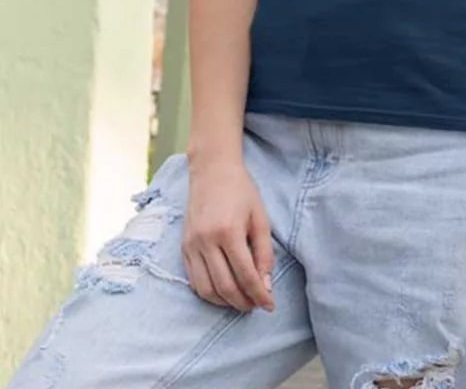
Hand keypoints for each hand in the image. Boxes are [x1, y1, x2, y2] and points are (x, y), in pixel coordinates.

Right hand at [181, 156, 274, 310]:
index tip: (269, 305)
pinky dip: (208, 293)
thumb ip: (264, 251)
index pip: (245, 274)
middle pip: (224, 286)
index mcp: (229, 232)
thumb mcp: (260, 217)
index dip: (258, 294)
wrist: (212, 172)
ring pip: (206, 289)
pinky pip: (194, 280)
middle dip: (242, 302)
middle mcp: (206, 241)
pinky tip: (222, 293)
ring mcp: (191, 246)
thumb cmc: (241, 191)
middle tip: (256, 306)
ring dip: (224, 302)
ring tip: (241, 302)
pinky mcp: (183, 248)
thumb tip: (266, 284)